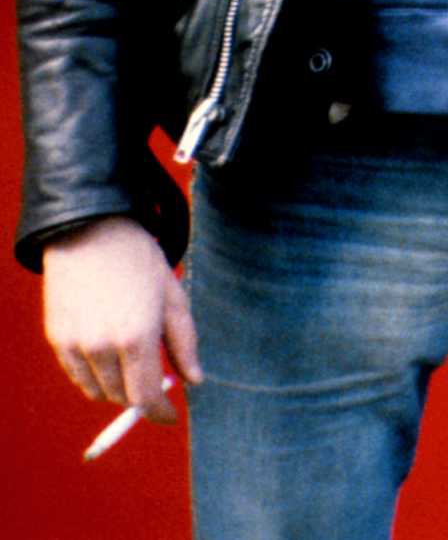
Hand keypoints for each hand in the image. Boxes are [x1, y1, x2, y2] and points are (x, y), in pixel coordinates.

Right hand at [42, 215, 201, 421]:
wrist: (90, 228)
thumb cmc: (139, 259)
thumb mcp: (172, 295)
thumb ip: (184, 342)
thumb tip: (194, 381)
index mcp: (137, 337)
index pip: (146, 397)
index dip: (159, 412)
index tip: (170, 415)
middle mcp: (103, 347)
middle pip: (122, 397)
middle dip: (141, 394)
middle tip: (155, 376)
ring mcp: (76, 345)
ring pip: (98, 390)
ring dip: (116, 386)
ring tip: (130, 356)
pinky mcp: (56, 339)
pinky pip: (78, 375)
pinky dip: (94, 374)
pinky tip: (106, 351)